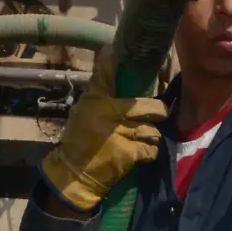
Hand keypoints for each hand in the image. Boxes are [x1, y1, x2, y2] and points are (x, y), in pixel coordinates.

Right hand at [40, 44, 167, 212]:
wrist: (74, 174)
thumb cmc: (82, 140)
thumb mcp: (86, 111)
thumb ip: (103, 89)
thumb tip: (113, 56)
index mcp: (95, 100)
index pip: (109, 72)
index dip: (124, 63)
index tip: (140, 58)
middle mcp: (108, 112)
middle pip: (149, 106)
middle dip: (157, 112)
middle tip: (157, 114)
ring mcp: (120, 133)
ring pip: (153, 130)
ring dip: (151, 136)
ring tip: (140, 139)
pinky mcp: (128, 152)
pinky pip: (151, 149)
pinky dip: (148, 153)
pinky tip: (139, 154)